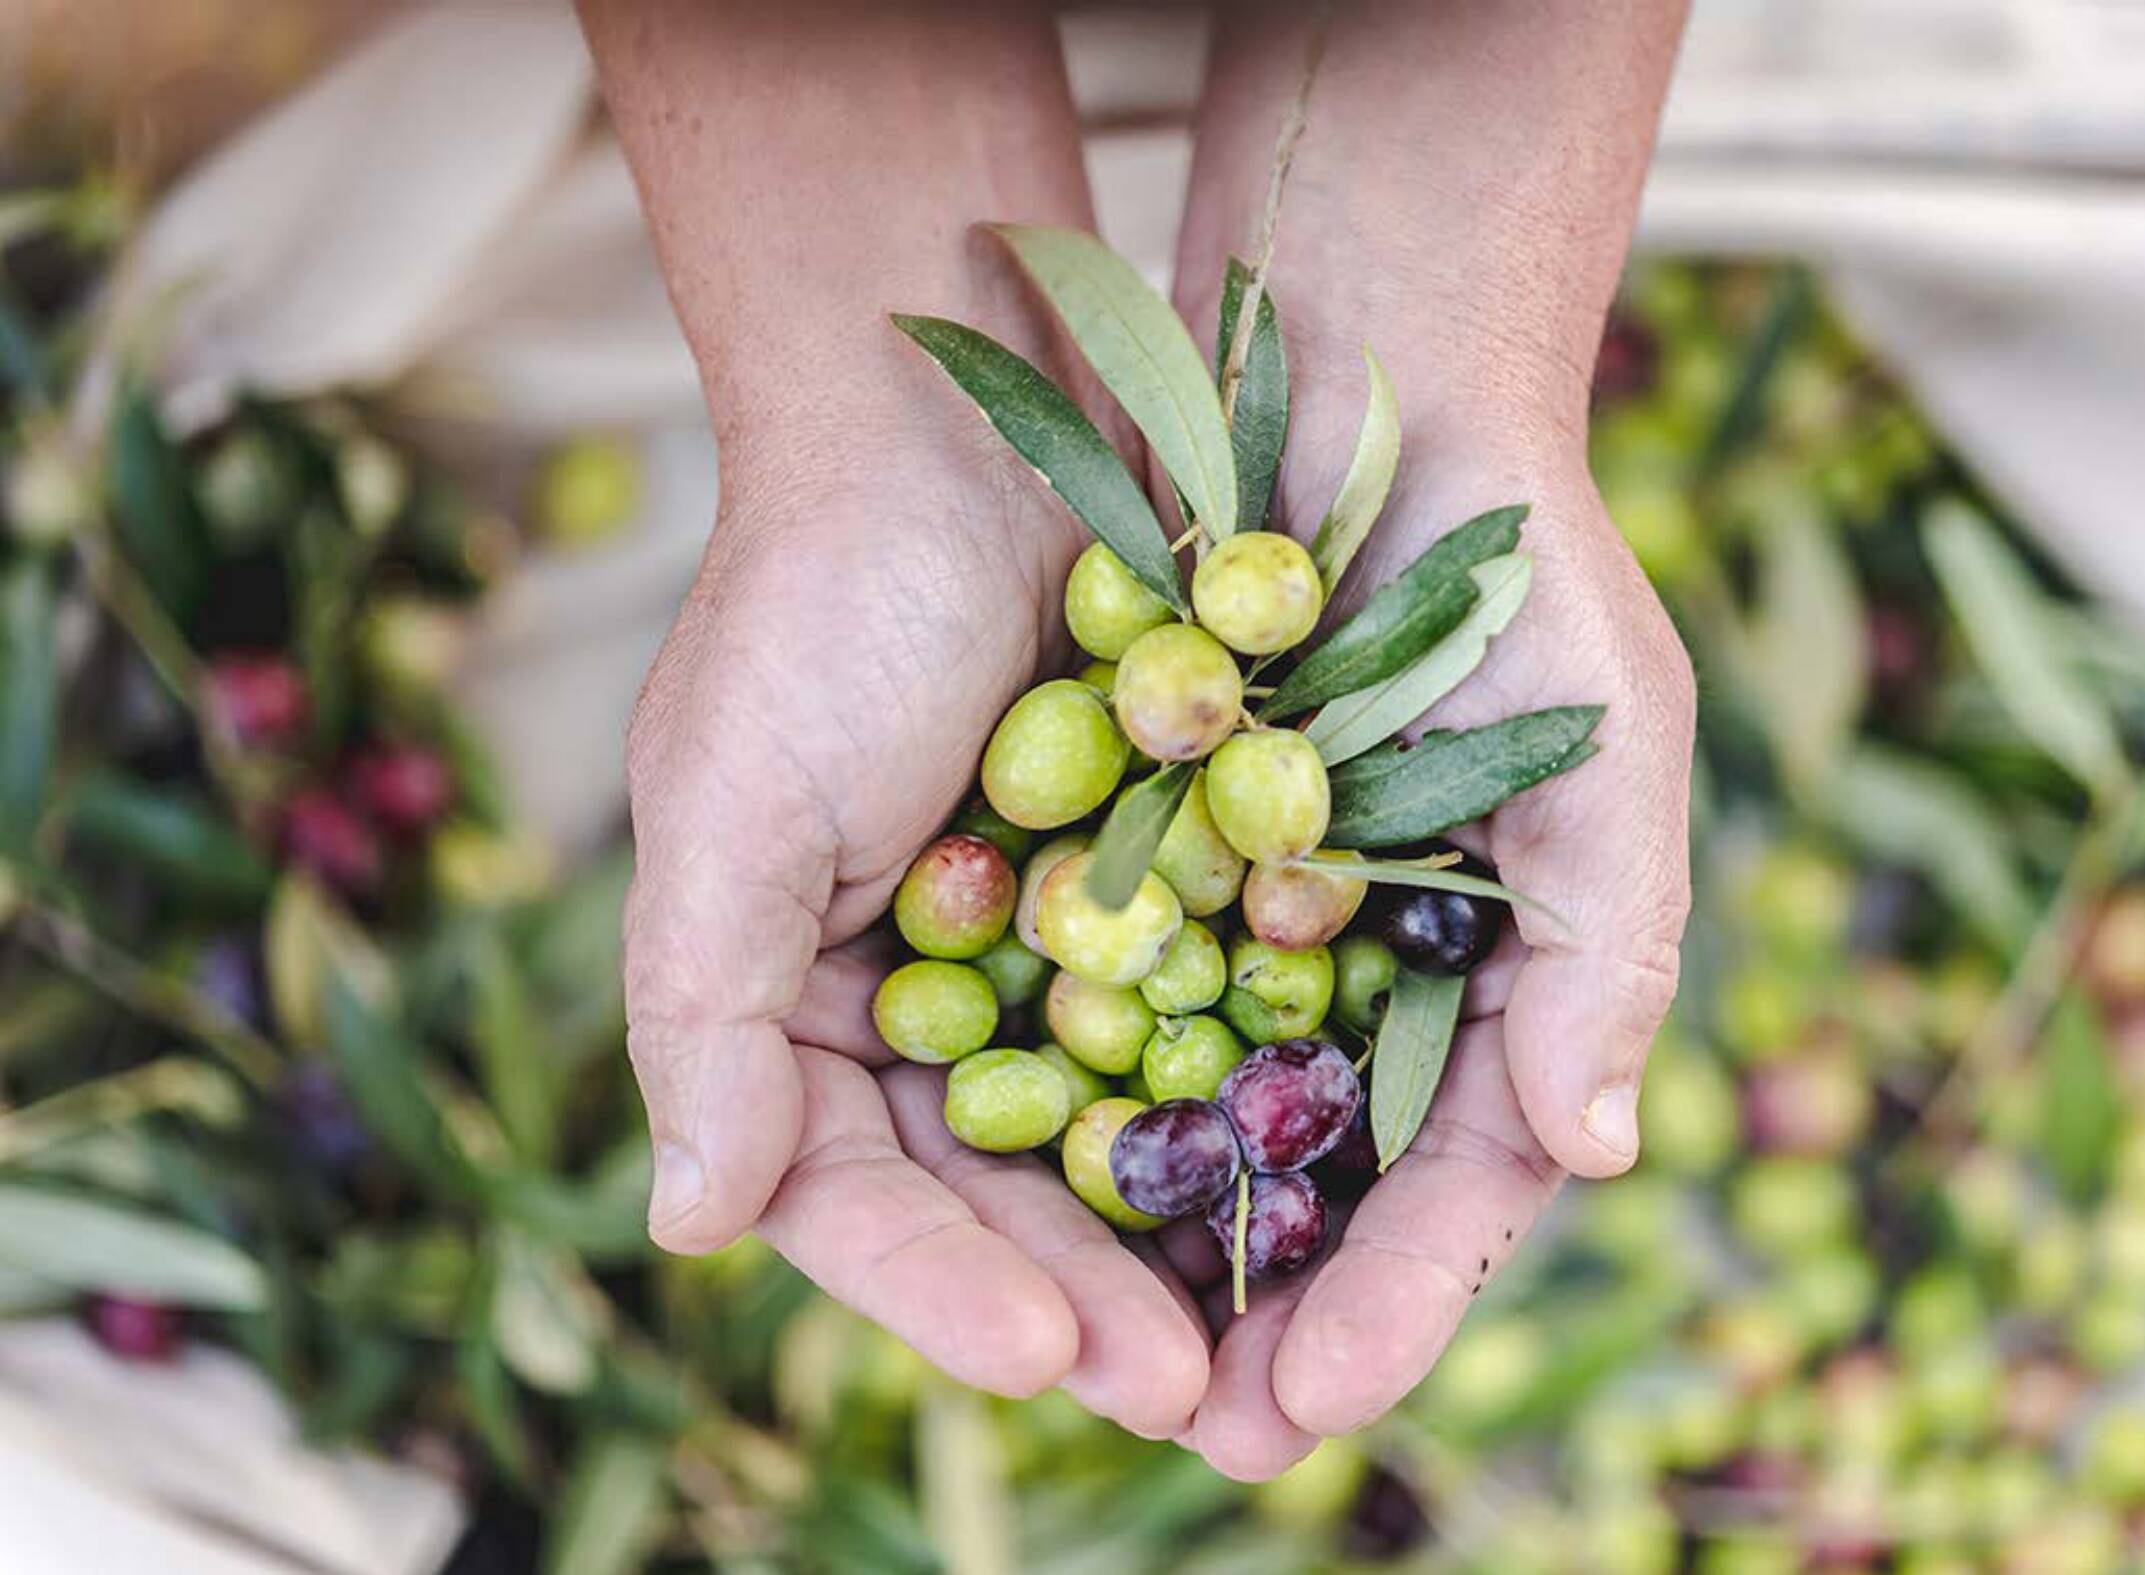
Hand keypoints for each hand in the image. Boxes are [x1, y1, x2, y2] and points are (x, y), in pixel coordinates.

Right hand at [623, 421, 1212, 1436]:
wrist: (961, 416)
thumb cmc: (819, 610)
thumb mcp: (727, 815)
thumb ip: (701, 1024)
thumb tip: (687, 1228)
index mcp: (779, 1004)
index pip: (849, 1194)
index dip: (942, 1287)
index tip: (1052, 1350)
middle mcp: (898, 995)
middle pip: (988, 1191)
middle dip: (1078, 1291)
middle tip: (1183, 1388)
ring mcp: (1024, 945)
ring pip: (1096, 1131)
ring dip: (1166, 1225)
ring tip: (1255, 1324)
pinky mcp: (1139, 881)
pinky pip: (1187, 1018)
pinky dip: (1230, 1093)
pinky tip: (1302, 1166)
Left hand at [1166, 447, 1694, 1477]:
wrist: (1355, 376)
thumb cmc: (1518, 560)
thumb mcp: (1608, 751)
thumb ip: (1608, 951)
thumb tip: (1598, 1152)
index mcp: (1495, 977)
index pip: (1457, 1183)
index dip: (1395, 1303)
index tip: (1308, 1406)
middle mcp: (1365, 966)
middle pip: (1316, 1183)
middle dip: (1260, 1312)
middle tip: (1191, 1428)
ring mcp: (1250, 915)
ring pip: (1198, 1117)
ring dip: (1145, 1236)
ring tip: (1080, 1350)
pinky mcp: (1139, 846)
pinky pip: (1101, 990)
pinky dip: (1063, 1079)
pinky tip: (1006, 1164)